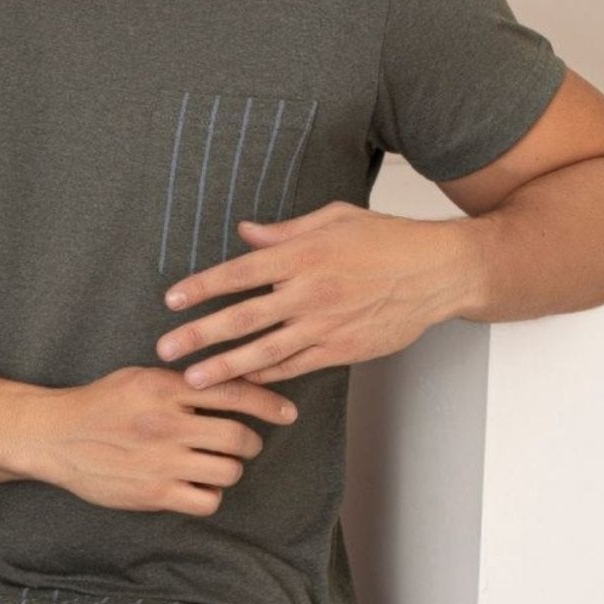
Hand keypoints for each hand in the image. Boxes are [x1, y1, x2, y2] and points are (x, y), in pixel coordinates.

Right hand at [22, 364, 298, 515]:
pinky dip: (210, 495)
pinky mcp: (153, 493)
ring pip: (228, 470)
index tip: (288, 413)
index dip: (270, 404)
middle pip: (239, 437)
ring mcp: (161, 461)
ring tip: (216, 464)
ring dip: (230, 468)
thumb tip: (233, 385)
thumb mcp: (140, 378)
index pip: (234, 392)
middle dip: (250, 442)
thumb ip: (182, 382)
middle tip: (243, 444)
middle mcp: (167, 423)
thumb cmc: (100, 404)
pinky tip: (197, 486)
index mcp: (166, 388)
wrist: (54, 436)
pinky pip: (207, 500)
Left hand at [154, 202, 472, 388]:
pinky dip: (267, 377)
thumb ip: (286, 232)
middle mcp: (309, 292)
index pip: (239, 273)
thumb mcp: (335, 219)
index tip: (172, 300)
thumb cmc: (388, 239)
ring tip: (193, 380)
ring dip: (225, 367)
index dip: (202, 287)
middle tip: (164, 349)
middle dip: (198, 335)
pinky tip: (243, 385)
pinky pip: (295, 367)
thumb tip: (245, 233)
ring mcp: (325, 325)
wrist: (438, 272)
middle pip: (242, 318)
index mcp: (303, 255)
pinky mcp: (342, 350)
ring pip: (264, 351)